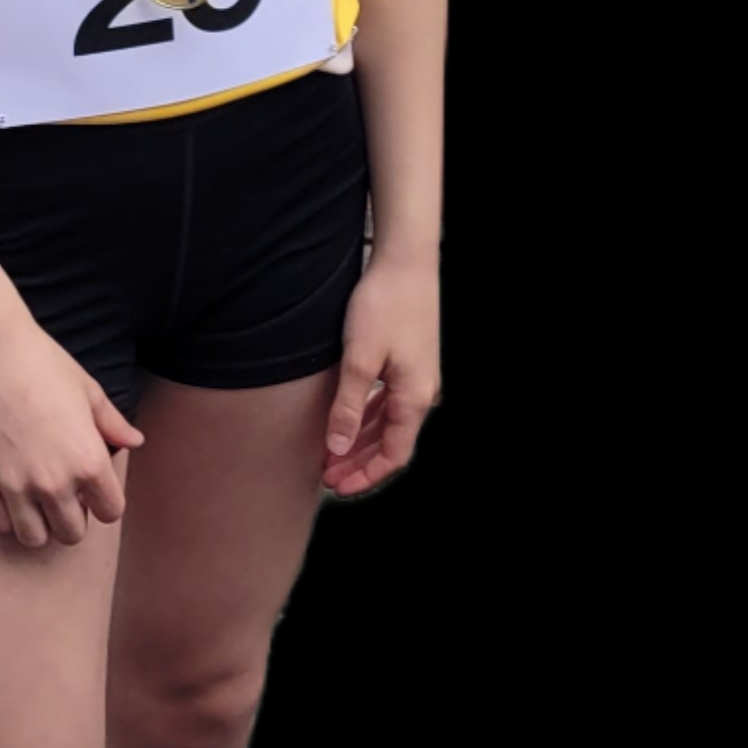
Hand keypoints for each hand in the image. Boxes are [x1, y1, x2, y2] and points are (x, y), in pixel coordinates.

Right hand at [0, 319, 140, 550]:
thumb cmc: (43, 365)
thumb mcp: (88, 391)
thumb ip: (112, 424)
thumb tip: (134, 441)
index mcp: (88, 460)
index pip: (111, 512)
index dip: (105, 501)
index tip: (93, 489)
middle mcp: (54, 482)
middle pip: (72, 533)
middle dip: (73, 518)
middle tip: (65, 495)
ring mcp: (15, 485)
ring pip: (35, 538)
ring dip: (39, 524)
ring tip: (36, 500)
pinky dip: (6, 517)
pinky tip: (10, 495)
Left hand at [323, 255, 441, 499]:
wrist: (406, 260)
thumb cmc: (384, 305)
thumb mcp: (359, 359)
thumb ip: (348, 407)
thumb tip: (338, 449)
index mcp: (414, 397)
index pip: (394, 454)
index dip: (367, 475)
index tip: (338, 487)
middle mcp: (421, 391)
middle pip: (391, 441)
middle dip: (359, 462)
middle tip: (327, 476)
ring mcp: (416, 376)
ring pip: (388, 422)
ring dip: (361, 440)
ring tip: (332, 453)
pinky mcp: (408, 360)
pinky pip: (388, 401)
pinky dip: (367, 416)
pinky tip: (348, 419)